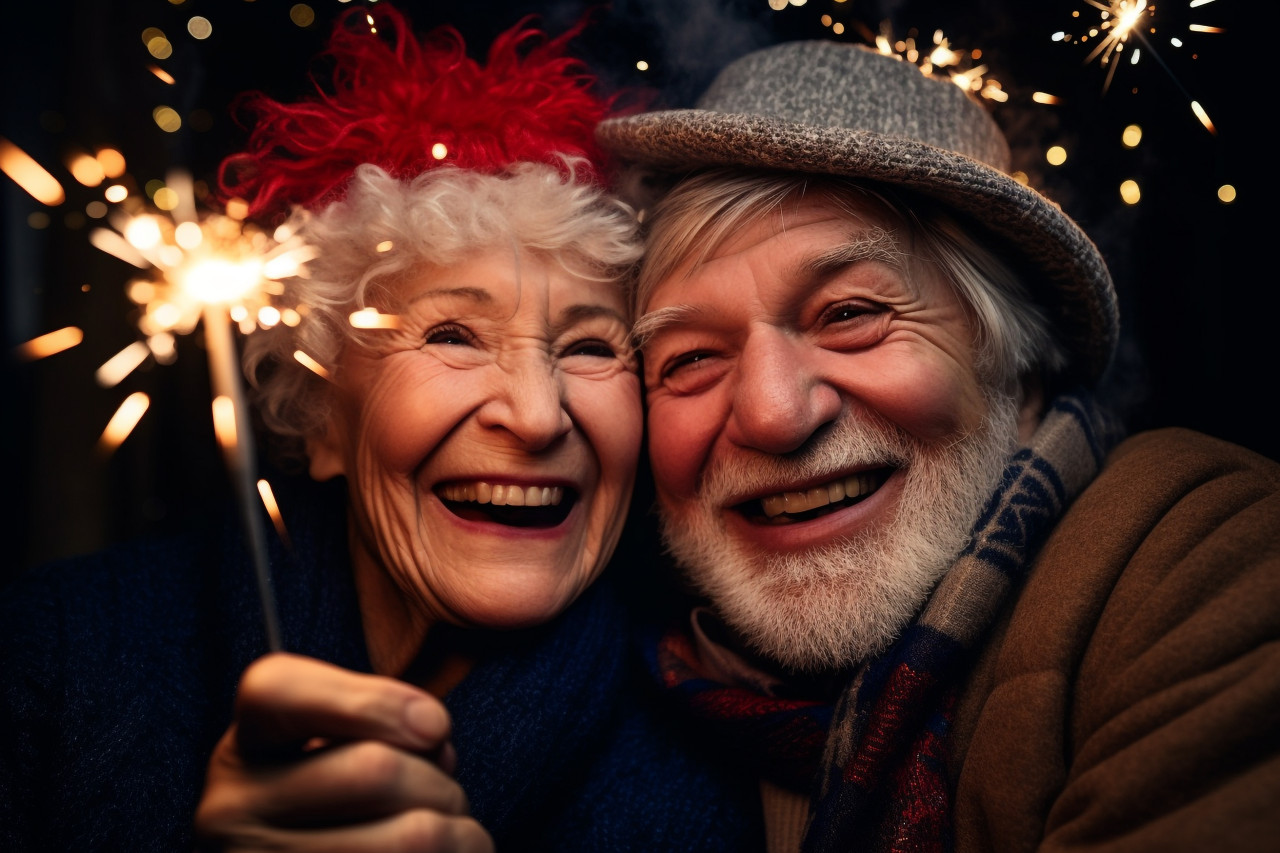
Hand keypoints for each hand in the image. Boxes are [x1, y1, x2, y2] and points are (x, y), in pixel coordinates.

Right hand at [194, 652, 493, 851]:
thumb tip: (432, 733)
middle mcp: (232, 812)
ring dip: (459, 832)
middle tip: (449, 800)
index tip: (435, 725)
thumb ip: (382, 721)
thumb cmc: (344, 807)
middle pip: (375, 770)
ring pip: (412, 836)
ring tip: (452, 836)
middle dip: (440, 782)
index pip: (278, 691)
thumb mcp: (342, 747)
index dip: (374, 701)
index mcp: (244, 748)